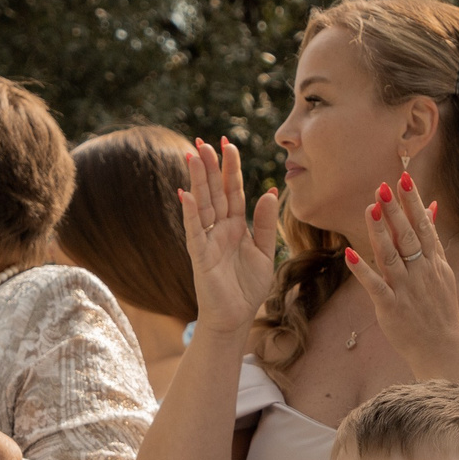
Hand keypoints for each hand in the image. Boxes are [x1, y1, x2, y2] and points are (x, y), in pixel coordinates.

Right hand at [177, 139, 279, 329]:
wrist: (235, 318)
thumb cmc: (247, 287)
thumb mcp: (265, 252)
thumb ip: (267, 224)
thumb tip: (271, 192)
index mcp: (236, 226)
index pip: (232, 191)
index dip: (231, 169)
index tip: (229, 144)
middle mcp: (220, 229)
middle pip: (215, 192)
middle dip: (210, 167)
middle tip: (205, 142)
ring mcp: (208, 240)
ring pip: (203, 205)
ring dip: (198, 181)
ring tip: (193, 156)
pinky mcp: (200, 256)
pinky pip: (195, 231)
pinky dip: (191, 213)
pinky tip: (187, 193)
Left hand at [347, 173, 458, 373]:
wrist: (444, 348)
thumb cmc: (439, 308)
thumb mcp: (441, 271)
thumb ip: (432, 239)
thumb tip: (431, 206)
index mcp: (434, 262)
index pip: (423, 226)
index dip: (413, 202)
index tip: (403, 179)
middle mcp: (422, 272)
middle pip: (407, 236)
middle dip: (395, 210)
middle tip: (382, 185)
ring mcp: (407, 290)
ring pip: (392, 255)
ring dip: (379, 231)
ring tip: (368, 208)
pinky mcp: (391, 307)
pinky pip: (375, 285)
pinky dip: (362, 269)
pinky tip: (349, 254)